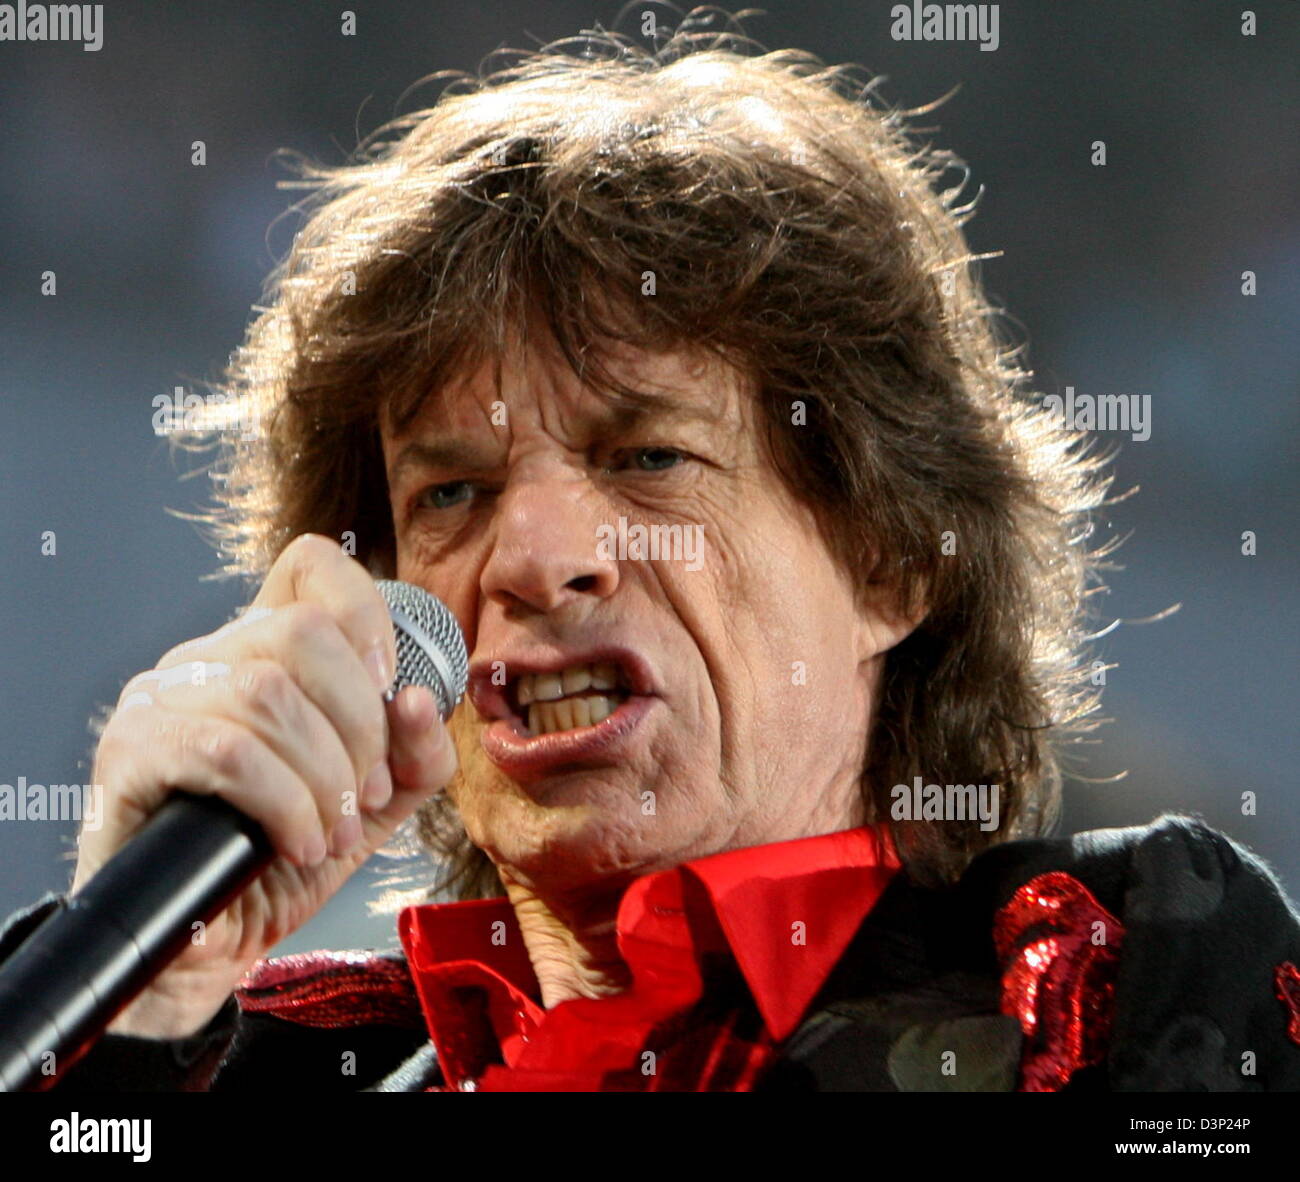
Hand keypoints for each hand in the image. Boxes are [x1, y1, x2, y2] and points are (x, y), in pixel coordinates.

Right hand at [73, 535, 457, 1037]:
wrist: (211, 944)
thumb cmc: (287, 860)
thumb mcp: (379, 802)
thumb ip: (417, 752)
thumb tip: (418, 700)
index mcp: (267, 651)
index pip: (309, 567)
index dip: (366, 612)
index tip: (390, 687)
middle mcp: (209, 658)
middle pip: (304, 630)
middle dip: (359, 722)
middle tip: (365, 793)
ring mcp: (161, 698)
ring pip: (269, 693)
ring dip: (325, 777)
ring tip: (331, 833)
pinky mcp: (131, 753)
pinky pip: (226, 752)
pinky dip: (284, 803)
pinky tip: (298, 843)